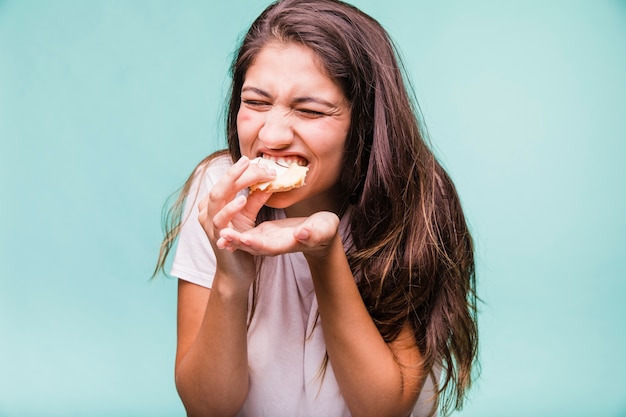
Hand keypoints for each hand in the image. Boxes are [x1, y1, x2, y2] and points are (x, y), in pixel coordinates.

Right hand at [198, 156, 274, 284]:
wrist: (236, 271)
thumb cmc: (241, 240)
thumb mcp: (248, 215)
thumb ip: (255, 198)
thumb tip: (268, 180)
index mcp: (214, 203)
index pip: (227, 182)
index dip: (241, 171)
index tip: (259, 162)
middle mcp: (207, 211)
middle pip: (220, 185)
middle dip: (234, 171)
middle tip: (250, 160)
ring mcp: (209, 224)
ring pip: (216, 198)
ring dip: (232, 184)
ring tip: (247, 172)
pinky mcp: (215, 237)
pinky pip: (220, 220)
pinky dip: (230, 209)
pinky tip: (243, 200)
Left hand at [219, 211, 340, 257]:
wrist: (321, 235)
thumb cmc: (324, 231)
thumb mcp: (322, 230)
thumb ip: (312, 234)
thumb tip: (301, 234)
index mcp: (287, 244)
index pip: (269, 246)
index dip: (256, 243)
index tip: (243, 239)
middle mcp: (274, 245)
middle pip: (253, 245)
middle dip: (238, 241)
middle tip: (221, 236)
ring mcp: (267, 240)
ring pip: (247, 239)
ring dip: (233, 236)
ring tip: (218, 233)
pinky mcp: (264, 233)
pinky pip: (247, 230)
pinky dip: (237, 227)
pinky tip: (224, 221)